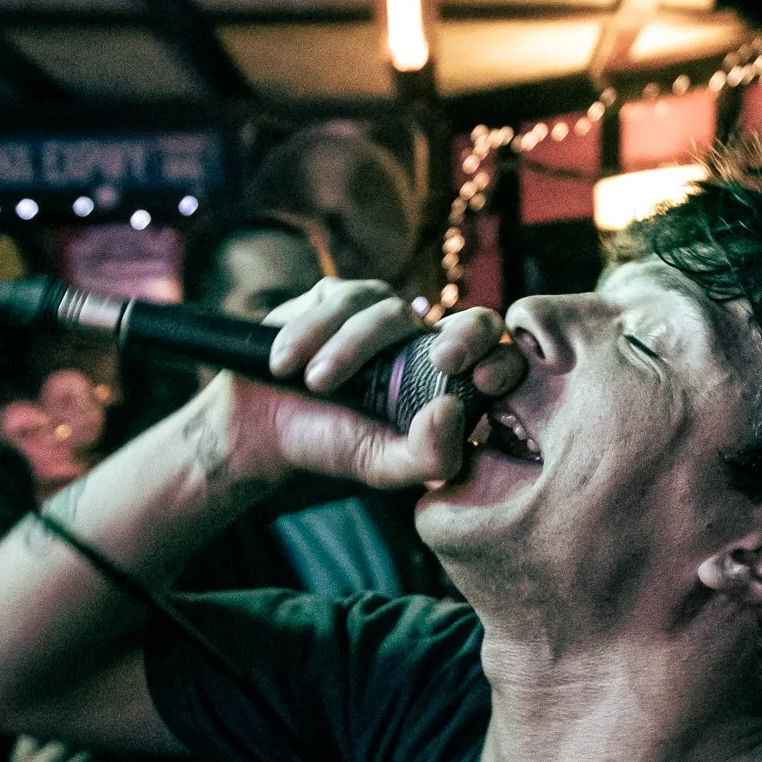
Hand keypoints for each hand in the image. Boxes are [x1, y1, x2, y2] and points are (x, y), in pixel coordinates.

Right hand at [221, 278, 525, 488]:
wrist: (260, 428)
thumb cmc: (330, 445)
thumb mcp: (383, 465)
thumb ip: (428, 455)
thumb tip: (454, 412)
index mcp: (449, 387)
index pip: (499, 362)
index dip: (501, 361)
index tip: (484, 380)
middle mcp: (424, 345)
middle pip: (472, 320)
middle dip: (464, 335)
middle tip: (442, 361)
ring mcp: (383, 315)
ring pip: (391, 311)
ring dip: (350, 347)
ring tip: (315, 384)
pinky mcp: (339, 295)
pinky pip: (341, 298)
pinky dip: (312, 331)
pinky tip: (286, 362)